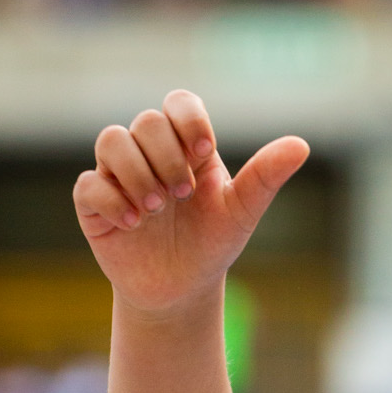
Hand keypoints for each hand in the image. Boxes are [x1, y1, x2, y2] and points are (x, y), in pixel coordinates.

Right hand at [74, 90, 308, 315]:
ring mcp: (118, 174)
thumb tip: (301, 145)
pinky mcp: (94, 203)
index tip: (204, 152)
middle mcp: (148, 152)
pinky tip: (133, 223)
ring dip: (137, 173)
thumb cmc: (212, 243)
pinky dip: (112, 200)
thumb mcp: (242, 211)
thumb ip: (265, 177)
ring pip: (111, 141)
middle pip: (146, 122)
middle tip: (183, 194)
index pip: (178, 103)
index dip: (188, 120)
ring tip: (156, 209)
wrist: (183, 289)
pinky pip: (89, 184)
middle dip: (167, 157)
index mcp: (185, 146)